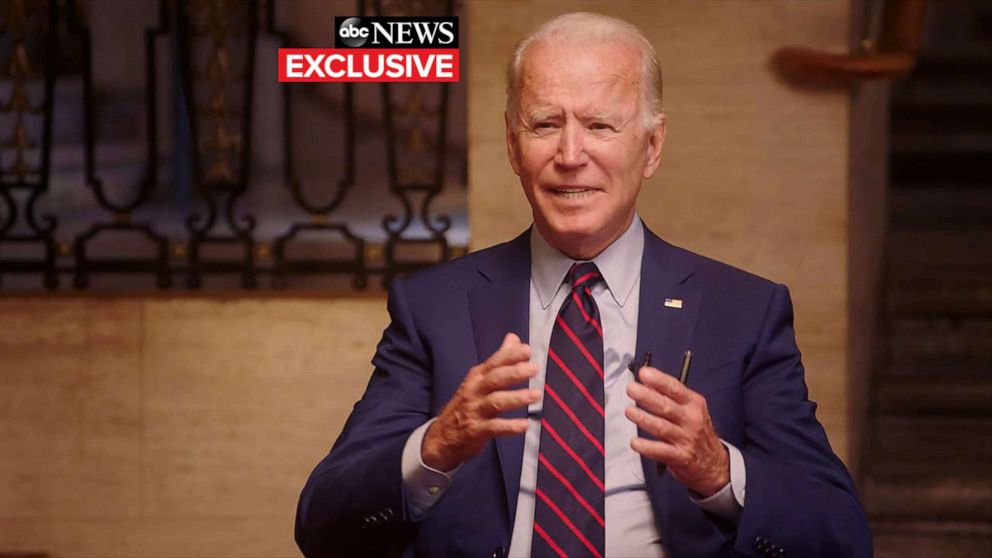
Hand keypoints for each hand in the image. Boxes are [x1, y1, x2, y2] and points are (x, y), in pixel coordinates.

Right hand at [422, 333, 540, 471]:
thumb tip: (513, 339)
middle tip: (534, 368)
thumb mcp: (478, 379)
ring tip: (535, 395)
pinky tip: (525, 425)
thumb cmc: (465, 404)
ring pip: (495, 402)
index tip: (527, 350)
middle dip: (514, 372)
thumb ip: (498, 359)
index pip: (494, 362)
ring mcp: (474, 411)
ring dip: (516, 397)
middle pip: (495, 379)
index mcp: (477, 377)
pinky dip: (510, 426)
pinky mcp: (475, 431)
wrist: (441, 437)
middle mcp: (474, 391)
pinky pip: (494, 428)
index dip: (510, 355)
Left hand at [625, 366, 729, 495]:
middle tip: (631, 389)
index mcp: (693, 404)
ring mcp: (686, 439)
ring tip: (629, 411)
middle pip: (666, 406)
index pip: (675, 388)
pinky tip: (635, 442)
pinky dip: (646, 447)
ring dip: (643, 418)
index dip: (658, 380)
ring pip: (661, 427)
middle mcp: (691, 420)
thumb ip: (668, 396)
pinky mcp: (680, 457)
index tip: (644, 373)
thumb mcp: (689, 409)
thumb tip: (647, 382)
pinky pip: (660, 451)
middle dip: (646, 396)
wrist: (714, 463)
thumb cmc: (698, 432)